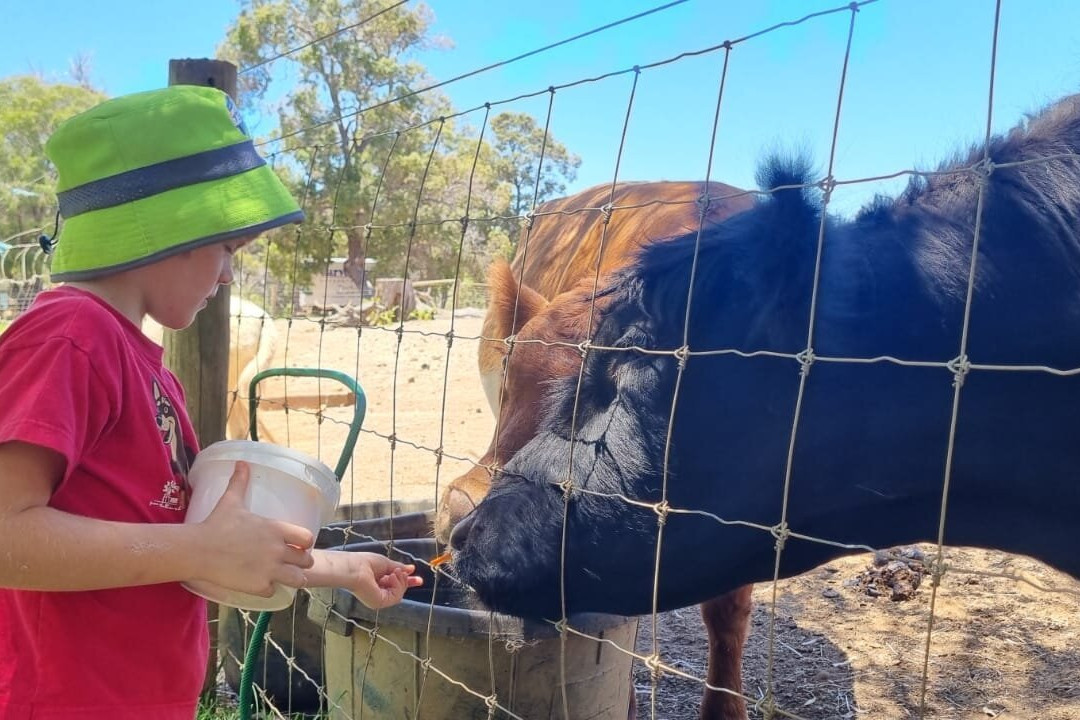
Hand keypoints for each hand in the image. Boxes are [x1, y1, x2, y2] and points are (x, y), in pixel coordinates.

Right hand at [193, 461, 314, 596]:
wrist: (198, 550)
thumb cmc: (216, 524)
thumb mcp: (231, 501)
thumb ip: (240, 482)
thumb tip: (242, 462)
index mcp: (276, 530)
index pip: (307, 538)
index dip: (305, 543)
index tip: (298, 545)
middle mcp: (278, 550)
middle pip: (307, 561)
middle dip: (301, 563)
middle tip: (292, 563)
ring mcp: (270, 570)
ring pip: (298, 580)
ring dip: (292, 579)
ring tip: (284, 577)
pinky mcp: (259, 586)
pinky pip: (274, 591)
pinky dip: (270, 589)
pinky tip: (262, 584)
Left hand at [307, 549, 422, 608]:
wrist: (355, 568)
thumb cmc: (366, 563)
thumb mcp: (386, 564)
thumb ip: (399, 568)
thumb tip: (411, 569)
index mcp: (378, 582)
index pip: (395, 584)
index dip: (407, 582)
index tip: (419, 579)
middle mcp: (378, 592)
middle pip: (399, 591)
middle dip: (406, 582)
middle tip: (406, 573)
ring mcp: (379, 599)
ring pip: (399, 594)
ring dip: (401, 582)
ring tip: (394, 572)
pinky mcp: (379, 603)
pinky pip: (396, 597)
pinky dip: (397, 586)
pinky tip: (391, 577)